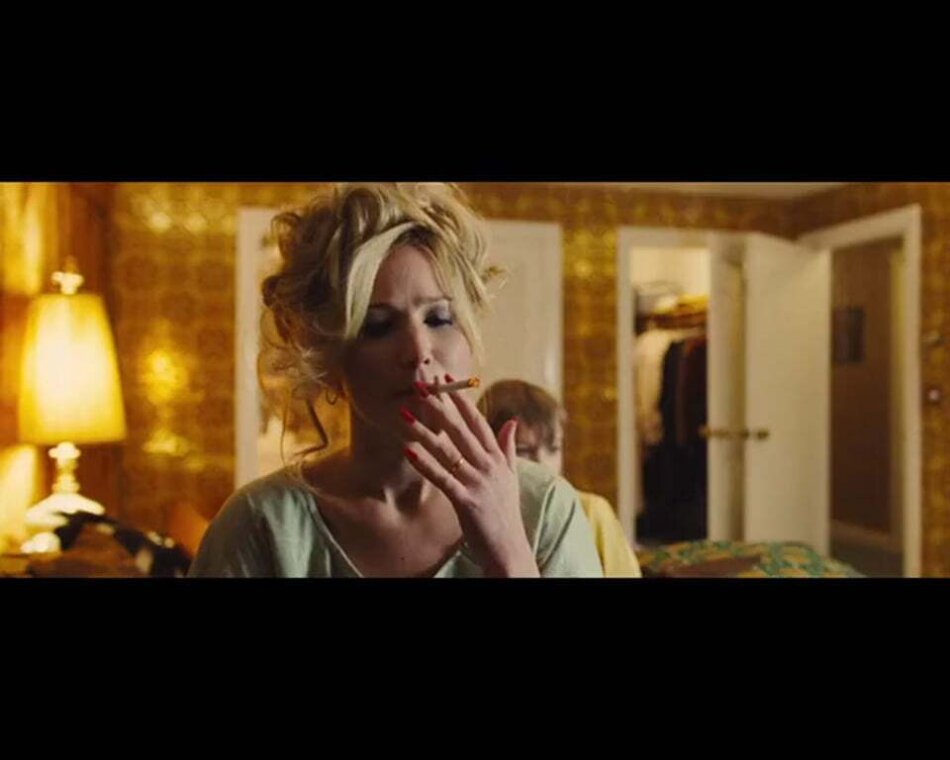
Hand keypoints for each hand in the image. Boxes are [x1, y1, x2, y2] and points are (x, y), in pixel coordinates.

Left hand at [401, 374, 538, 576]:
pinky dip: (425, 464)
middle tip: (420, 385)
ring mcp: (478, 483)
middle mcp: (489, 467)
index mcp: (497, 459)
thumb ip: (509, 447)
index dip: (462, 400)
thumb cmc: (506, 513)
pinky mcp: (466, 501)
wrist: (510, 549)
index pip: (478, 423)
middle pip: (460, 430)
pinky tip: (409, 450)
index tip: (446, 380)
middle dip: (440, 406)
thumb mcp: (511, 476)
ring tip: (404, 413)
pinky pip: (442, 478)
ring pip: (448, 450)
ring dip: (424, 430)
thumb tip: (512, 421)